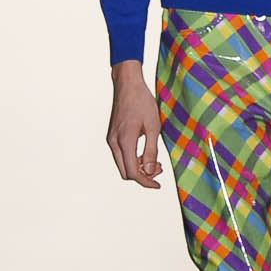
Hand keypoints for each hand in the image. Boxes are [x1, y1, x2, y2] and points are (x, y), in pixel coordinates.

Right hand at [106, 60, 162, 188]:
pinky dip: (133, 159)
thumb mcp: (153, 127)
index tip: (158, 185)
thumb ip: (151, 151)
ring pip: (123, 164)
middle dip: (142, 176)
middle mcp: (114, 142)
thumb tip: (151, 172)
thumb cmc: (142, 102)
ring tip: (155, 162)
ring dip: (138, 167)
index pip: (133, 172)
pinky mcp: (112, 136)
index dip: (146, 182)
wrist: (128, 84)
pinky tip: (145, 153)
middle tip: (159, 170)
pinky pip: (121, 155)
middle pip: (125, 172)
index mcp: (125, 141)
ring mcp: (111, 139)